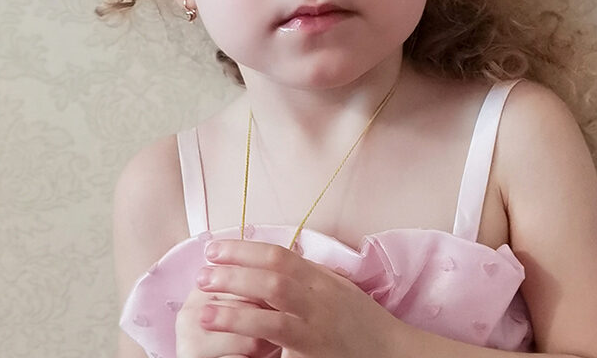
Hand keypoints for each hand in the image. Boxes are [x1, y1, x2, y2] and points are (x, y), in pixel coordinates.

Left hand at [195, 240, 415, 357]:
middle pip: (271, 276)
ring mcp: (317, 327)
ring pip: (272, 311)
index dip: (243, 249)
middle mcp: (320, 299)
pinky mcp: (314, 352)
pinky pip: (280, 343)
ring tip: (203, 311)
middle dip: (233, 273)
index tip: (214, 249)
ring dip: (234, 310)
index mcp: (322, 279)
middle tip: (202, 274)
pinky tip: (230, 341)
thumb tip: (278, 260)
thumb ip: (310, 276)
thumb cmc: (364, 323)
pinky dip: (253, 338)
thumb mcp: (340, 290)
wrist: (395, 353)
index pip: (279, 254)